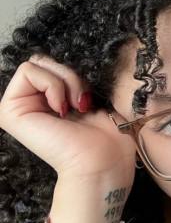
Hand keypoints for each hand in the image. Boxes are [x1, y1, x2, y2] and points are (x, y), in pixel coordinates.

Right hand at [0, 54, 136, 181]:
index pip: (52, 64)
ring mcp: (17, 108)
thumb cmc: (107, 135)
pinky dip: (53, 85)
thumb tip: (59, 62)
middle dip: (69, 76)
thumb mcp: (92, 97)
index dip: (73, 76)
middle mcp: (29, 105)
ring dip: (65, 81)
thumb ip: (71, 80)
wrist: (103, 162)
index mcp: (46, 103)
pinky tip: (62, 110)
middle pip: (43, 60)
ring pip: (36, 62)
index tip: (86, 101)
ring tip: (74, 108)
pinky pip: (27, 70)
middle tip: (80, 103)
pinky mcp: (9, 111)